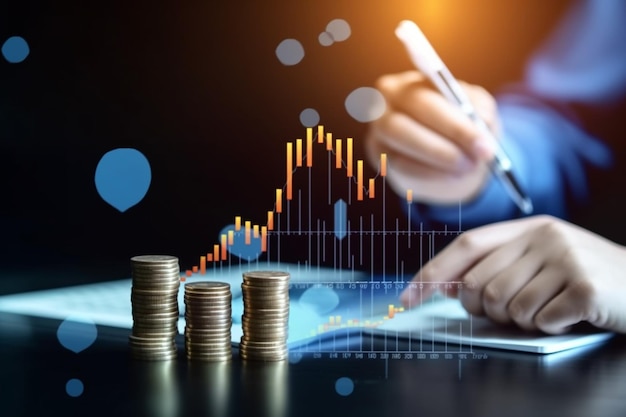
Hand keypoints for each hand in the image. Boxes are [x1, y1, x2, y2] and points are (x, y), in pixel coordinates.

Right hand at [365, 70, 498, 203]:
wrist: (440, 153)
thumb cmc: (457, 123)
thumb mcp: (474, 109)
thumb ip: (478, 109)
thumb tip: (481, 121)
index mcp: (407, 83)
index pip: (425, 99)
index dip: (454, 123)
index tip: (483, 143)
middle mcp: (384, 102)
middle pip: (404, 123)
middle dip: (443, 145)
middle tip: (475, 159)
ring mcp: (377, 130)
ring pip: (399, 144)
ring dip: (437, 158)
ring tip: (466, 167)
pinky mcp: (379, 155)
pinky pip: (399, 165)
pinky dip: (429, 172)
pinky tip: (450, 175)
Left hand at [400, 215, 625, 333]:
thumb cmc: (583, 277)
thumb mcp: (541, 260)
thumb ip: (498, 266)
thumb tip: (446, 285)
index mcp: (528, 228)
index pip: (466, 246)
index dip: (433, 272)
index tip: (407, 297)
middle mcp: (544, 236)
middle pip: (480, 285)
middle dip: (486, 309)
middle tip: (514, 310)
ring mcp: (566, 259)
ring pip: (507, 307)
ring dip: (523, 320)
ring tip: (548, 309)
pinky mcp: (585, 287)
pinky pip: (541, 320)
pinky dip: (550, 327)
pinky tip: (569, 315)